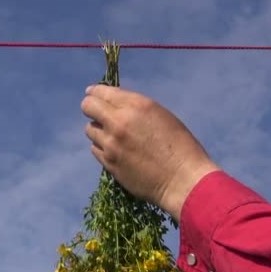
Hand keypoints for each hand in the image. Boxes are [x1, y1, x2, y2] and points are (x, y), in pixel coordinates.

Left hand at [81, 84, 219, 221]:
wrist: (183, 180)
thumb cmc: (179, 146)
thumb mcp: (160, 116)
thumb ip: (134, 107)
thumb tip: (113, 103)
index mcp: (137, 106)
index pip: (102, 91)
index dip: (95, 91)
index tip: (92, 93)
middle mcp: (119, 122)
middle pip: (88, 107)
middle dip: (90, 107)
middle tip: (96, 112)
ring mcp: (111, 144)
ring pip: (90, 129)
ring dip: (98, 130)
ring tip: (113, 135)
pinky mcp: (109, 163)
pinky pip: (95, 148)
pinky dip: (102, 147)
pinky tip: (115, 150)